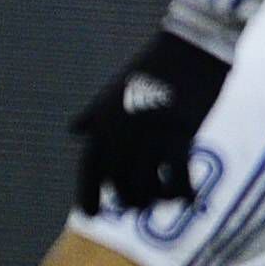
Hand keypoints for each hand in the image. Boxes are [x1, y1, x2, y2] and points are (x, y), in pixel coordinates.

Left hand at [68, 27, 229, 216]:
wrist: (190, 49)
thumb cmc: (153, 69)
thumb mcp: (114, 90)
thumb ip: (94, 115)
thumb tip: (74, 130)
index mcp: (105, 121)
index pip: (90, 168)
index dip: (87, 195)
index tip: (90, 216)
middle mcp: (123, 132)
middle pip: (120, 184)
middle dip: (129, 201)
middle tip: (141, 206)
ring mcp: (150, 135)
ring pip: (146, 187)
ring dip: (156, 200)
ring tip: (165, 200)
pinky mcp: (180, 136)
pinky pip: (177, 178)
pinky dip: (181, 193)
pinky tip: (189, 198)